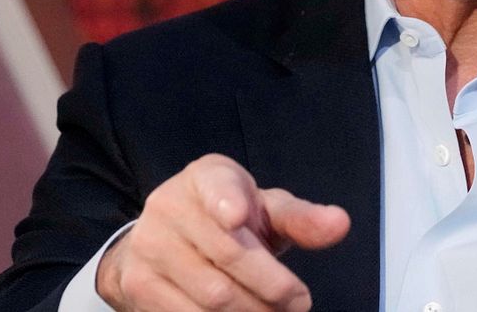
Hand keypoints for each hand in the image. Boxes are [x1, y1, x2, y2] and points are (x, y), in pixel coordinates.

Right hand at [97, 154, 349, 310]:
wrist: (169, 240)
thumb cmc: (232, 220)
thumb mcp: (265, 210)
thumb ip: (301, 218)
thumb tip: (340, 223)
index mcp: (206, 177)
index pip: (216, 186)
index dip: (226, 202)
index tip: (237, 218)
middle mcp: (169, 205)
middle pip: (228, 255)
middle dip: (271, 286)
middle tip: (299, 303)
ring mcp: (148, 246)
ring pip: (210, 295)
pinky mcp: (137, 284)